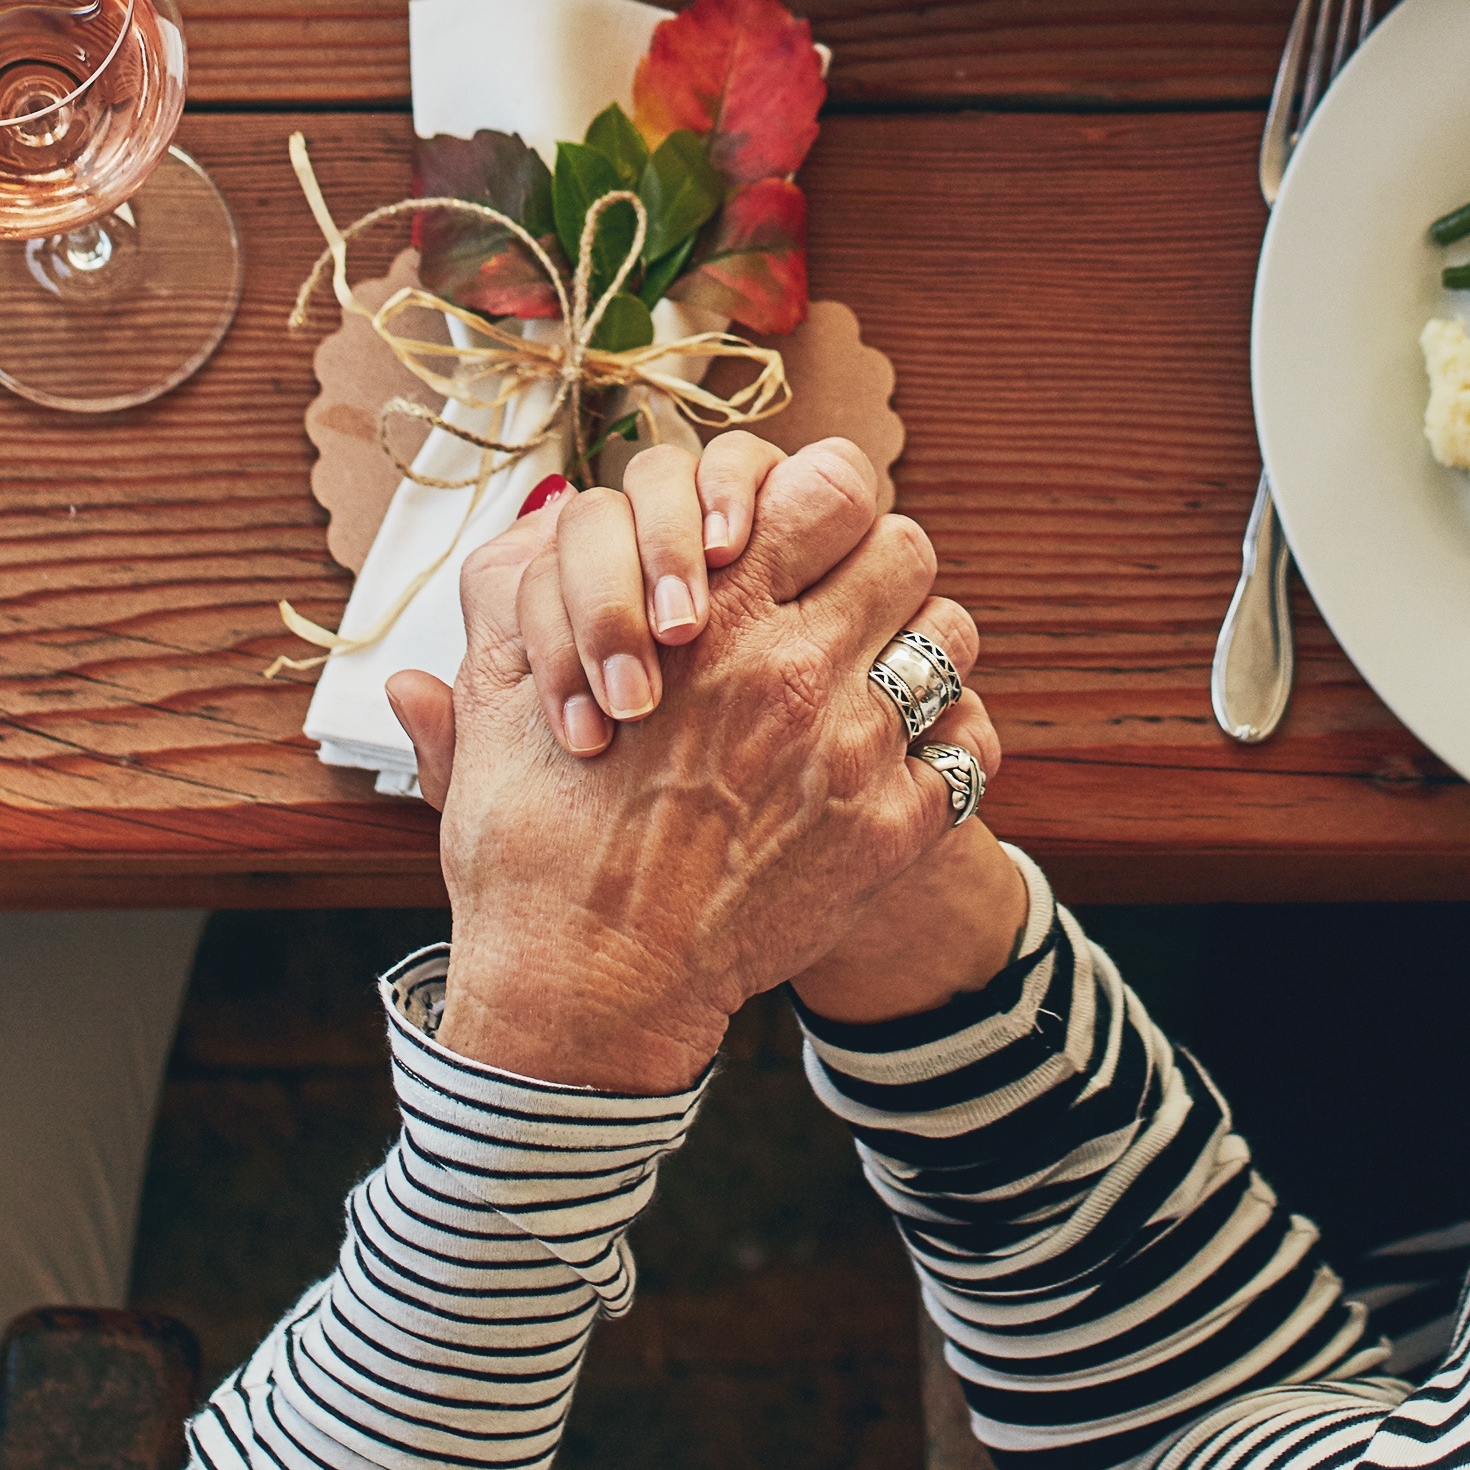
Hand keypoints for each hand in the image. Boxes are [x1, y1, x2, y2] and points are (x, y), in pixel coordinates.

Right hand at [395, 488, 993, 1090]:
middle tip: (841, 608)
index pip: (834, 487)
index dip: (825, 503)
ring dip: (912, 652)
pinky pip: (966, 749)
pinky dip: (939, 749)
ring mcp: (855, 749)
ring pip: (948, 641)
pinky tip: (893, 765)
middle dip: (875, 570)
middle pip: (905, 550)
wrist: (584, 982)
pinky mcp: (891, 831)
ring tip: (870, 684)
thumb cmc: (534, 846)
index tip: (800, 538)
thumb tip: (522, 538)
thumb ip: (519, 600)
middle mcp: (799, 666)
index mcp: (717, 615)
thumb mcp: (503, 698)